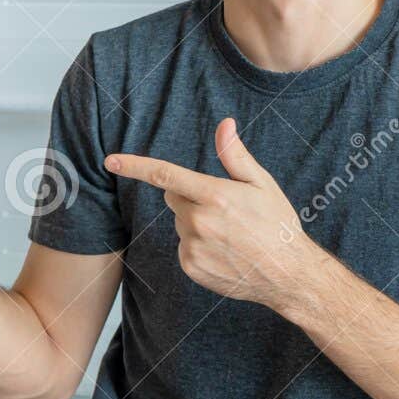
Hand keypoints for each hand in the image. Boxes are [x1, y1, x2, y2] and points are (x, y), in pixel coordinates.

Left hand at [106, 118, 321, 311]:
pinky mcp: (190, 266)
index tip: (111, 160)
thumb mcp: (262, 184)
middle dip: (191, 196)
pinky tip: (224, 251)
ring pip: (180, 222)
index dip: (135, 166)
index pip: (166, 175)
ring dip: (196, 223)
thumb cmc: (277, 225)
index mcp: (215, 196)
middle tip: (225, 208)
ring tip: (230, 234)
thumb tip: (225, 124)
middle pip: (174, 196)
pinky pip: (183, 245)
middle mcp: (199, 222)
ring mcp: (193, 247)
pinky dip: (197, 245)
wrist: (287, 274)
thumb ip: (236, 155)